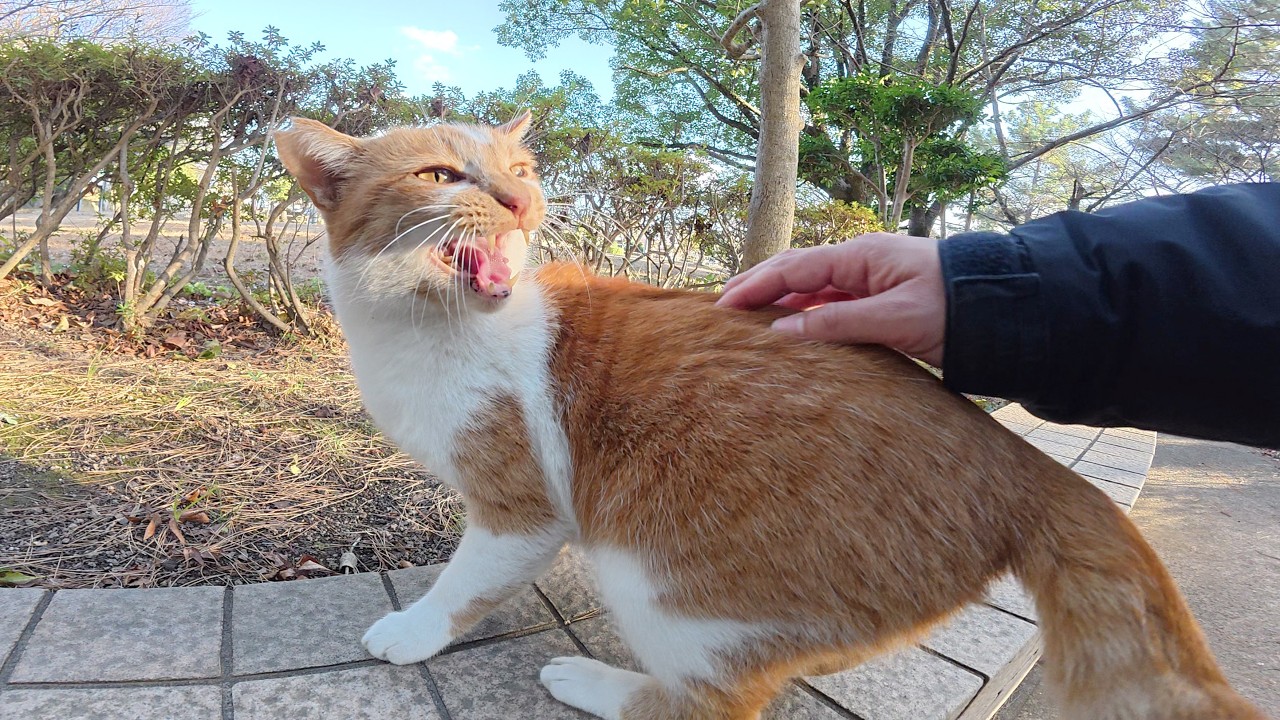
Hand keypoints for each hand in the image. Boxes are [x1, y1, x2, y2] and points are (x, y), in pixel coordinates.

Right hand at [716, 232, 945, 366]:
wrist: (1007, 309)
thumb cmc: (955, 308)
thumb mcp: (894, 319)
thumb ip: (836, 325)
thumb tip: (780, 334)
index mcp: (860, 255)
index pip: (792, 268)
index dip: (754, 286)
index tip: (720, 306)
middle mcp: (860, 261)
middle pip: (795, 270)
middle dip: (756, 286)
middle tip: (719, 307)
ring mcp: (869, 280)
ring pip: (811, 287)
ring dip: (777, 301)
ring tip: (745, 320)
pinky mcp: (880, 299)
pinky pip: (830, 303)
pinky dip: (803, 314)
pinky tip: (789, 330)